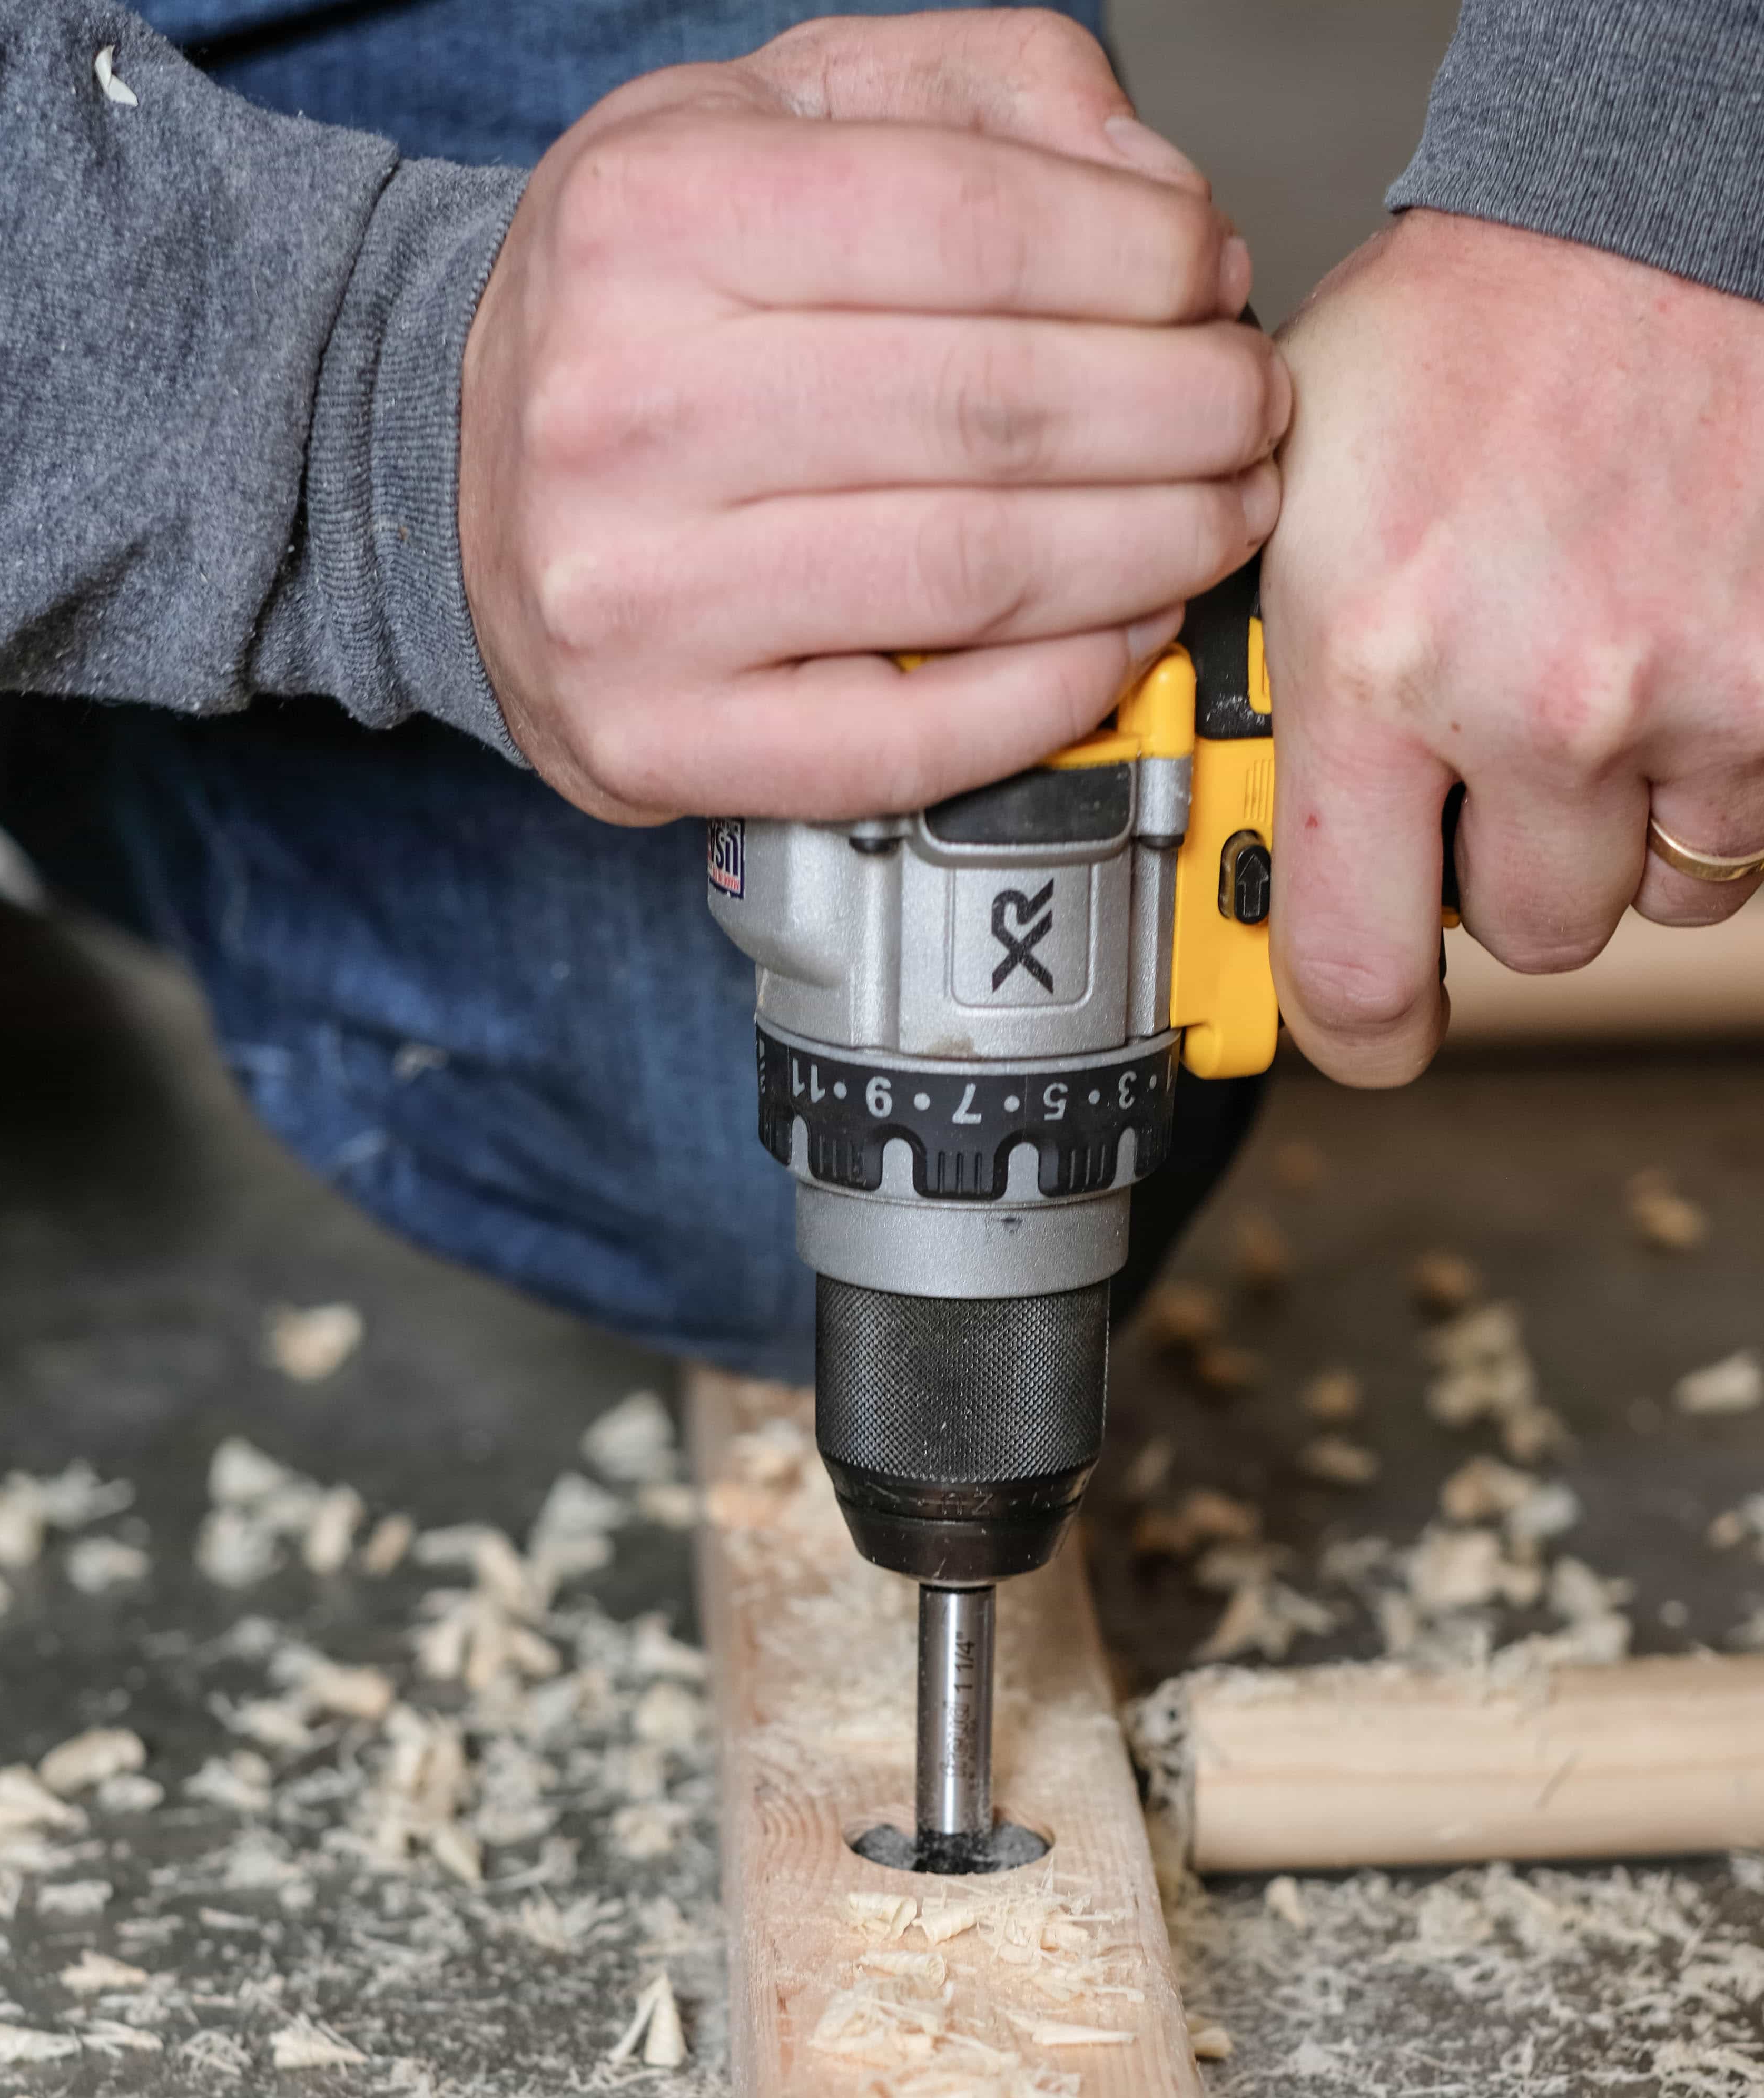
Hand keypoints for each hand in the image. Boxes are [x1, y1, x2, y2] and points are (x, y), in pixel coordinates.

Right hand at [458, 10, 1287, 822]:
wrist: (454, 484)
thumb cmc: (643, 311)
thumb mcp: (767, 121)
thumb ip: (974, 96)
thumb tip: (1160, 194)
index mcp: (653, 217)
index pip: (978, 225)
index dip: (1148, 255)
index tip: (1212, 278)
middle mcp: (624, 407)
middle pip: (999, 406)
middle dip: (1185, 409)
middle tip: (1249, 411)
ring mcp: (634, 597)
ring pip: (976, 573)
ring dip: (1156, 546)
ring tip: (1221, 513)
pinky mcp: (662, 741)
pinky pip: (913, 737)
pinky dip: (1059, 688)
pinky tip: (1127, 632)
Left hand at [1263, 211, 1763, 1083]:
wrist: (1649, 208)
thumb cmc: (1473, 337)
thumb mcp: (1299, 510)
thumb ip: (1283, 683)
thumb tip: (1238, 819)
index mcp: (1378, 659)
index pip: (1357, 968)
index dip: (1358, 1034)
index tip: (1365, 1033)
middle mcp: (1538, 696)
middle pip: (1529, 936)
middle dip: (1504, 876)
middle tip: (1495, 771)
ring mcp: (1685, 693)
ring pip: (1655, 890)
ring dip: (1617, 829)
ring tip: (1591, 693)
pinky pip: (1749, 822)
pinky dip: (1711, 776)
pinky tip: (1673, 669)